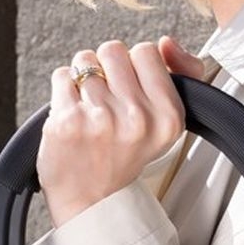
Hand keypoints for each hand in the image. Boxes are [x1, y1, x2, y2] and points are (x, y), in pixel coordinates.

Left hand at [40, 35, 218, 227]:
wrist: (91, 201)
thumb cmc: (124, 157)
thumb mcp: (166, 121)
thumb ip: (182, 73)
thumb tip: (168, 42)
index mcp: (168, 116)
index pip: (147, 51)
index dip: (133, 66)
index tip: (130, 90)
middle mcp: (137, 118)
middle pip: (114, 50)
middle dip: (106, 68)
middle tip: (107, 99)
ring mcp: (101, 119)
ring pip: (84, 60)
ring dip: (82, 80)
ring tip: (89, 110)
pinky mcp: (68, 121)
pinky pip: (61, 76)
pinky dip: (63, 91)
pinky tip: (72, 115)